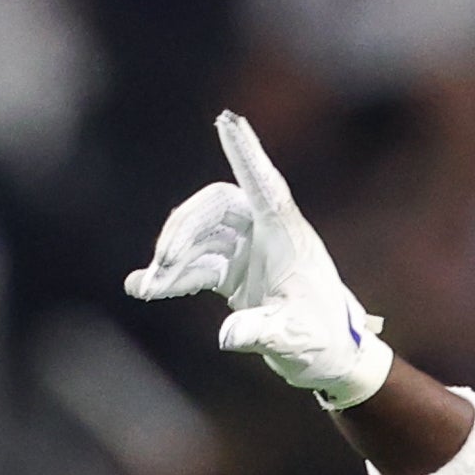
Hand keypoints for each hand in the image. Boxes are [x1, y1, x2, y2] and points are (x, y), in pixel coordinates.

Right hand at [123, 111, 391, 409]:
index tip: (227, 119)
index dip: (244, 152)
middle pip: (216, 206)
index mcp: (287, 234)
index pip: (264, 184)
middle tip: (162, 263)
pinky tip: (143, 288)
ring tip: (147, 288)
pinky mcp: (233, 270)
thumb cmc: (322, 340)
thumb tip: (228, 337)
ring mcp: (247, 249)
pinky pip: (196, 263)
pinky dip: (172, 276)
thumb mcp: (294, 340)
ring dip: (172, 257)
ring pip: (201, 234)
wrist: (330, 354)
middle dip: (184, 230)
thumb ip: (263, 333)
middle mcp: (265, 232)